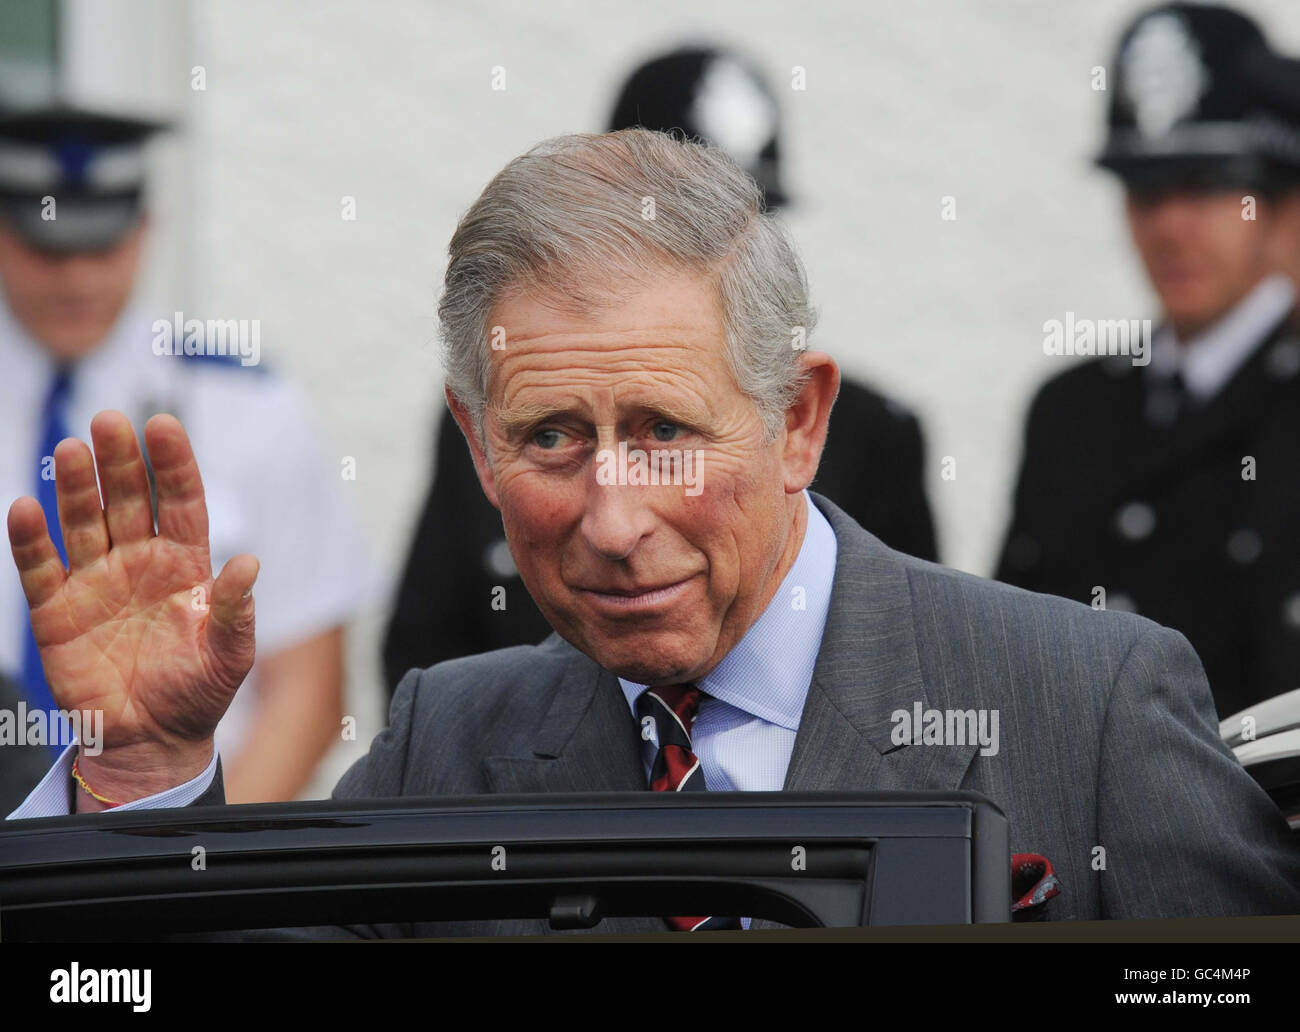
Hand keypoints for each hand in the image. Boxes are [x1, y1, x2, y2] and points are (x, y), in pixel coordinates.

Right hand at [7, 410, 257, 807]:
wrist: (152, 741)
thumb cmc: (198, 693)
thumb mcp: (229, 656)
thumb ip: (236, 612)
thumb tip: (250, 564)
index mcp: (185, 564)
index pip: (182, 502)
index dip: (174, 465)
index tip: (164, 425)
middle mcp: (139, 562)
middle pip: (128, 500)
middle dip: (120, 462)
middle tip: (109, 422)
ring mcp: (96, 581)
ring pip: (83, 522)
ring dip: (75, 487)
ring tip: (69, 451)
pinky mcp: (56, 610)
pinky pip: (40, 567)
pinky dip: (31, 539)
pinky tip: (24, 508)